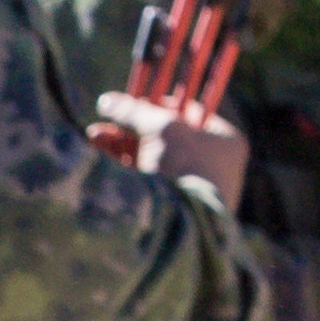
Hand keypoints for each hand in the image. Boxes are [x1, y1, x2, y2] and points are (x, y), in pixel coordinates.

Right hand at [93, 91, 247, 205]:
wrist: (184, 223)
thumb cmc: (184, 165)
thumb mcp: (159, 126)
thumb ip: (134, 110)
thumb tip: (107, 101)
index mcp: (226, 142)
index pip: (193, 113)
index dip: (162, 103)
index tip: (136, 97)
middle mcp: (214, 166)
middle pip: (168, 137)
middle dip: (132, 126)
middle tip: (107, 117)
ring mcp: (195, 190)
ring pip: (153, 159)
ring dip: (122, 145)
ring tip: (93, 135)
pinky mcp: (175, 209)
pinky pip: (147, 181)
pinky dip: (124, 168)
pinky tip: (99, 154)